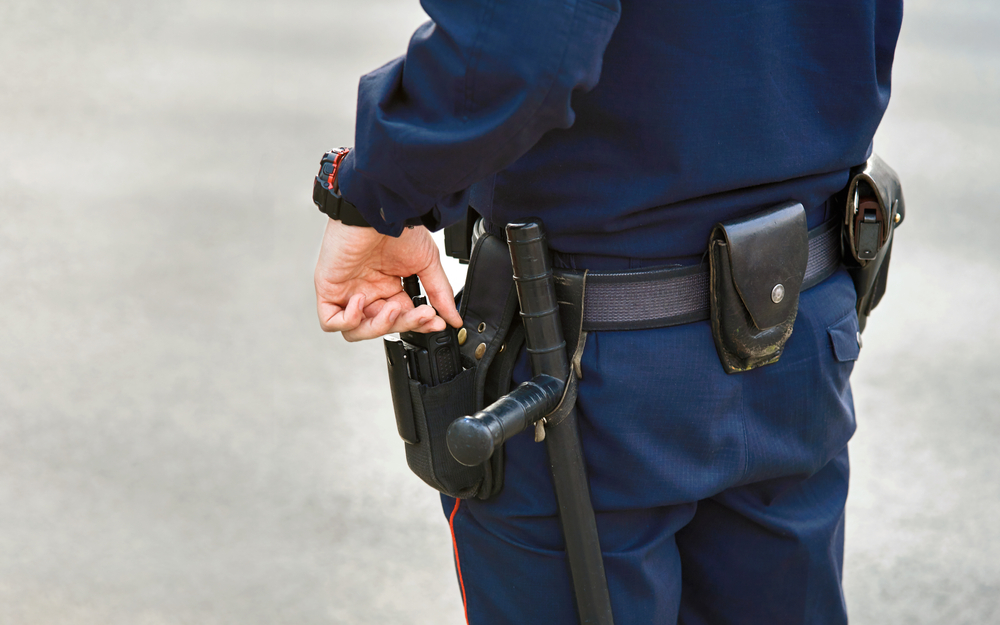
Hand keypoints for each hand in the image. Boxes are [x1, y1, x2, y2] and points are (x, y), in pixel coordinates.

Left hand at [314, 219, 462, 340]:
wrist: (379, 209)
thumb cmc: (399, 227)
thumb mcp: (427, 263)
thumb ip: (439, 293)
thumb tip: (453, 318)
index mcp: (388, 288)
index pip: (401, 320)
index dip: (417, 325)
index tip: (435, 322)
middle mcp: (368, 292)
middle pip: (382, 328)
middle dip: (405, 324)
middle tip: (422, 313)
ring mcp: (347, 292)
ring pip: (355, 331)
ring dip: (378, 326)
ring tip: (393, 308)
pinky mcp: (328, 288)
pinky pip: (331, 321)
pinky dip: (348, 319)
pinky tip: (362, 300)